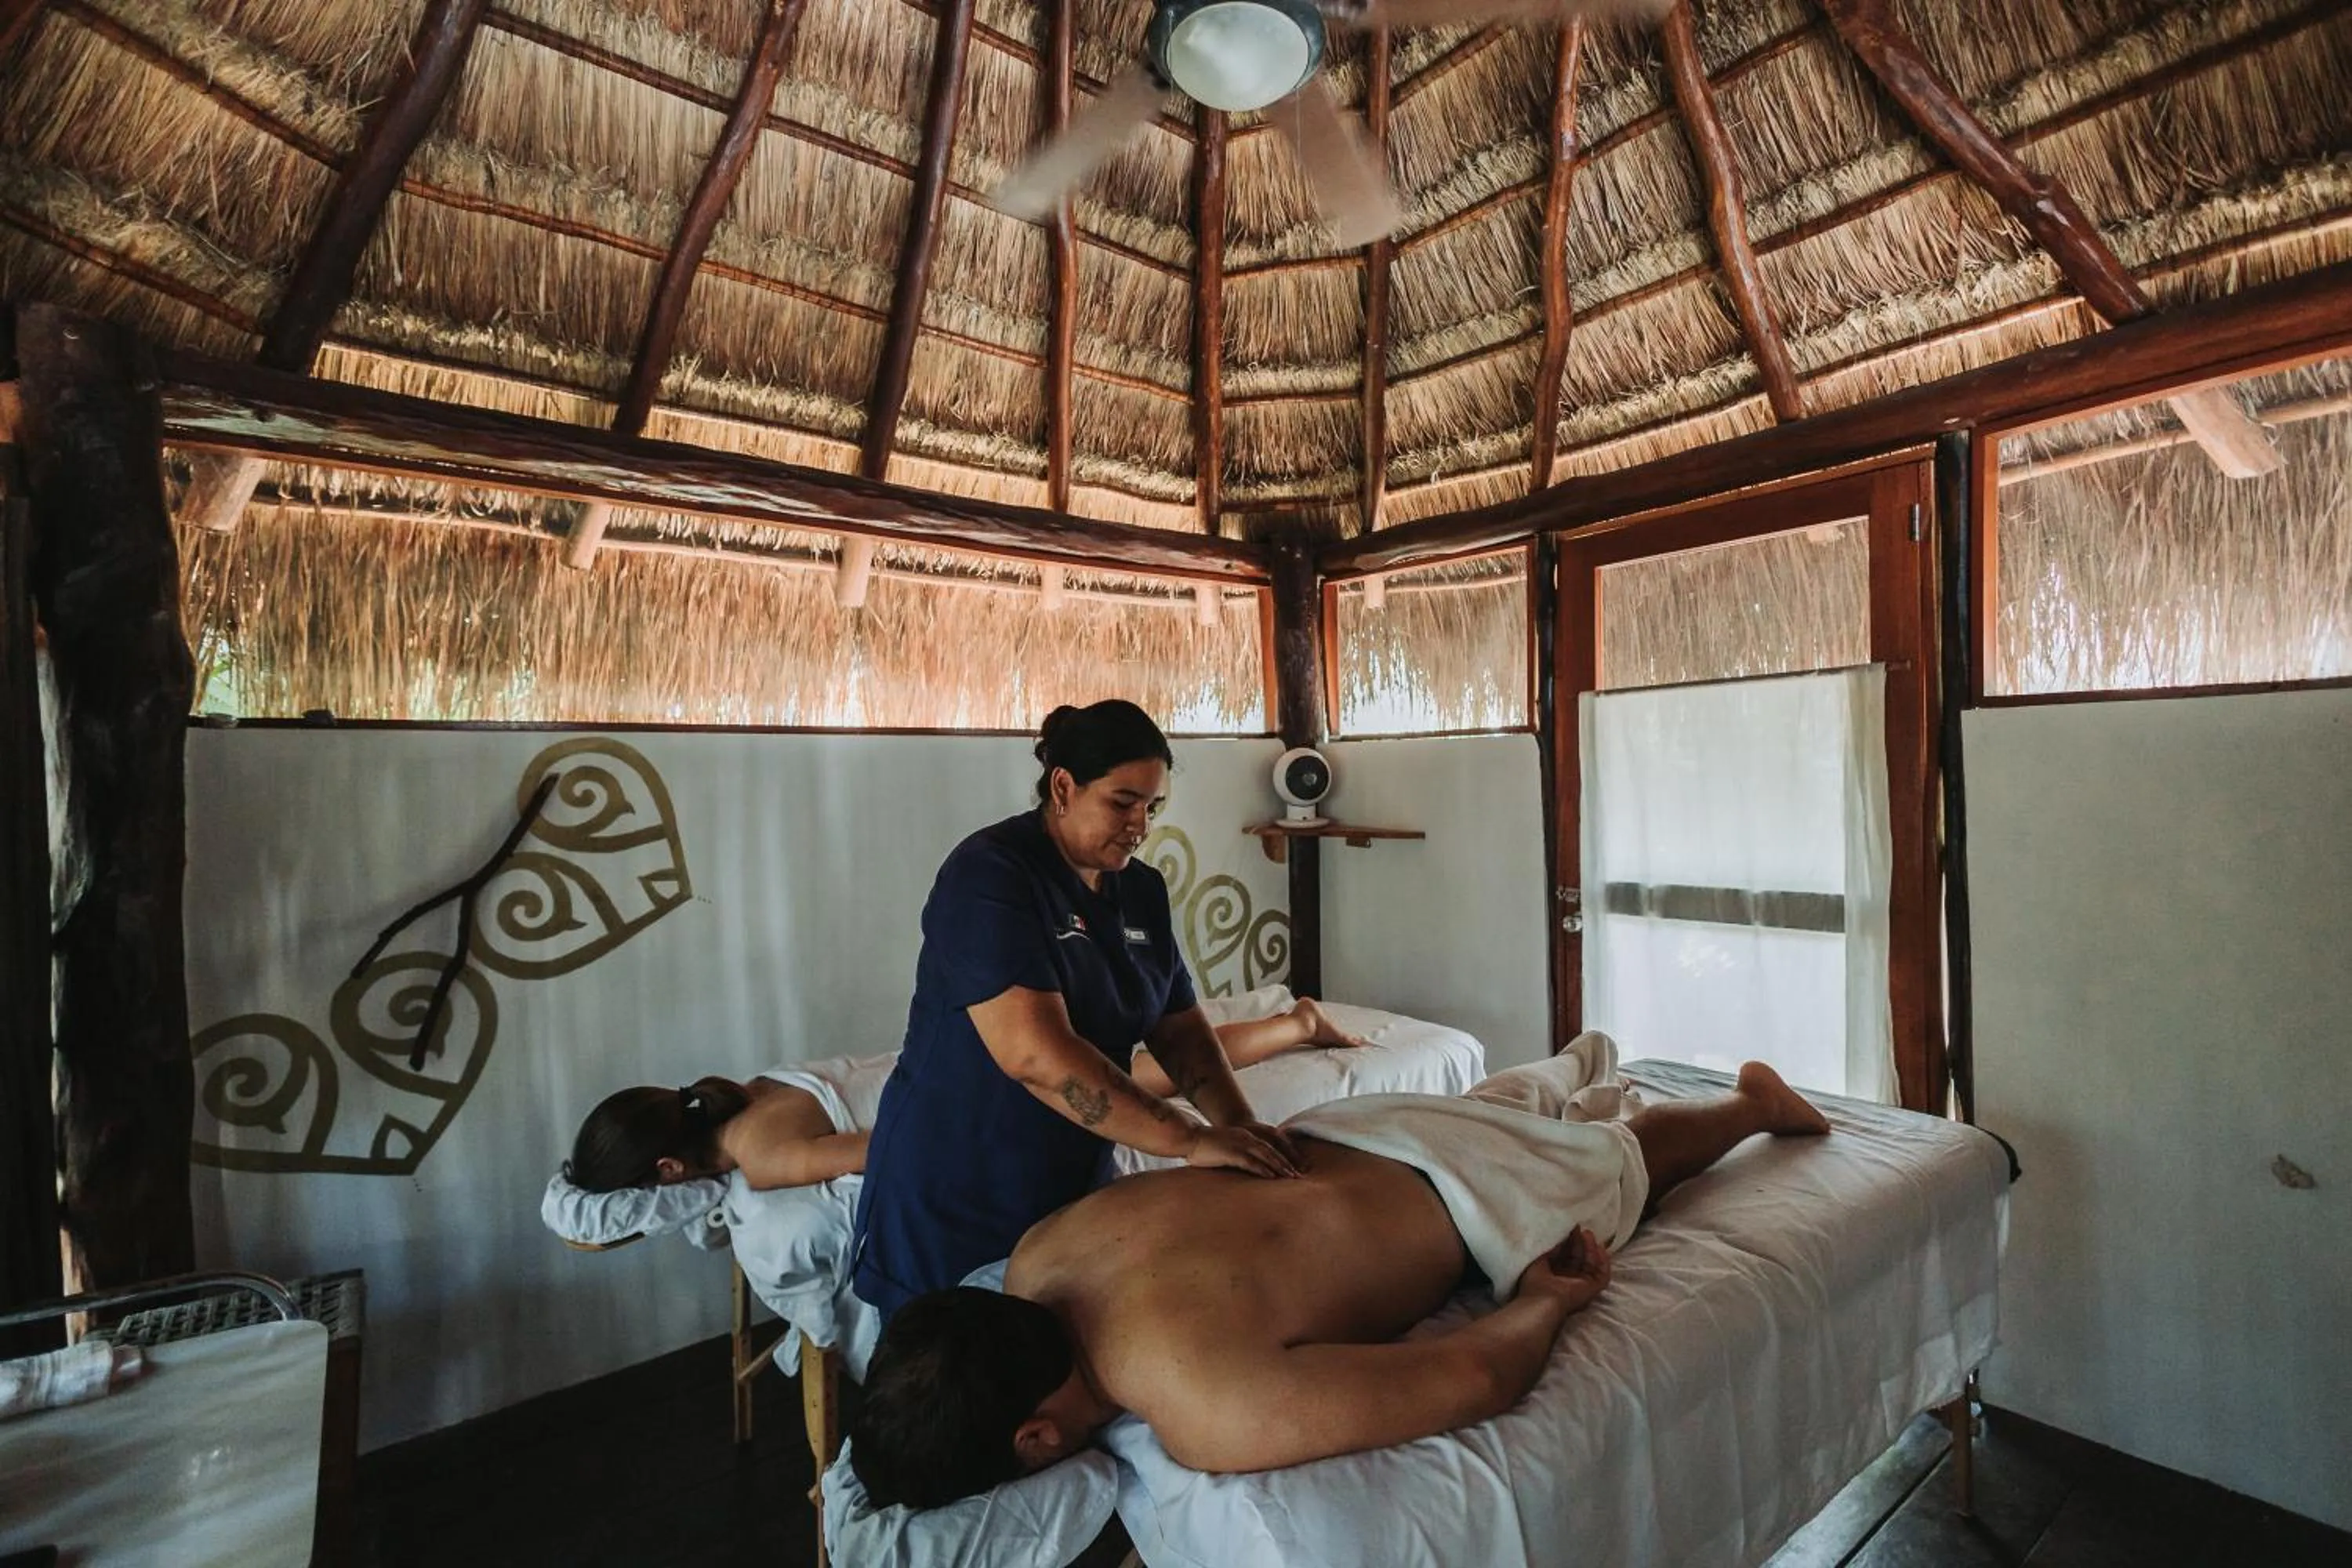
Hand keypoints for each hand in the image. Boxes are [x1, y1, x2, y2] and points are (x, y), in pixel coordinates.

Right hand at [1184, 1122, 1302, 1177]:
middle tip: (1299, 1175)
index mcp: (1246, 1136)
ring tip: (1291, 1177)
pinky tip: (1272, 1177)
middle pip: (1272, 1151)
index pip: (1270, 1146)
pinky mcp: (1231, 1153)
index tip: (1294, 1168)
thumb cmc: (1206, 1146)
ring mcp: (1239, 1144)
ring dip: (1280, 1167)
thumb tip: (1245, 1168)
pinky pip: (1251, 1162)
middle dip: (1287, 1163)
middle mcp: (1246, 1138)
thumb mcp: (1226, 1147)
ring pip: (1265, 1156)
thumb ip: (1238, 1155)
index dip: (1283, 1157)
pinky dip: (1263, 1169)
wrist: (1189, 1138)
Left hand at [1515, 1226, 1611, 1312]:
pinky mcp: (1592, 1290)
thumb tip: (1560, 1234)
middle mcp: (1567, 1280)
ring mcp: (1581, 1285)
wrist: (1544, 1300)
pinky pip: (1602, 1275)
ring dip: (1590, 1248)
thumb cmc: (1535, 1282)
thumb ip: (1551, 1247)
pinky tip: (1600, 1248)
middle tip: (1578, 1227)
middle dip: (1579, 1242)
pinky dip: (1603, 1262)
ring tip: (1588, 1234)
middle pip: (1578, 1258)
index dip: (1567, 1241)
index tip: (1568, 1227)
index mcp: (1553, 1275)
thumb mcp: (1538, 1259)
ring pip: (1590, 1264)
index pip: (1564, 1255)